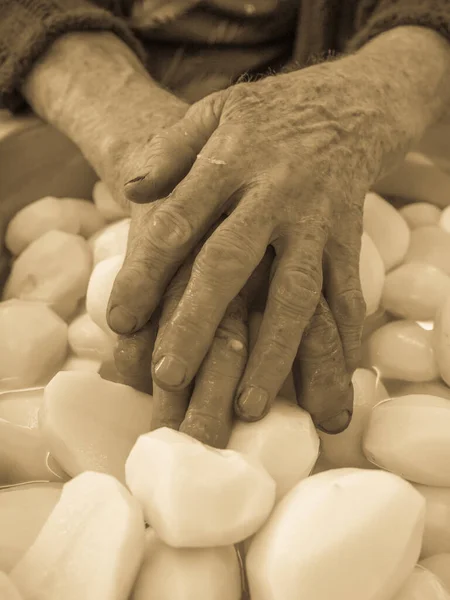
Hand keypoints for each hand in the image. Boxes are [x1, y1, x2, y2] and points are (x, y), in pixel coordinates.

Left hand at [108, 56, 382, 430]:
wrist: (350, 104)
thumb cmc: (270, 115)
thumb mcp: (214, 111)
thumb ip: (170, 148)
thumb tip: (130, 189)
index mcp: (230, 162)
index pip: (178, 222)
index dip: (146, 273)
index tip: (120, 322)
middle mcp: (273, 195)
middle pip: (230, 265)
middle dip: (199, 322)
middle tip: (169, 376)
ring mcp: (315, 220)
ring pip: (293, 294)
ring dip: (273, 352)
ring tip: (247, 404)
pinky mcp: (348, 238)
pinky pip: (346, 293)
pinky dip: (343, 337)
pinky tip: (338, 378)